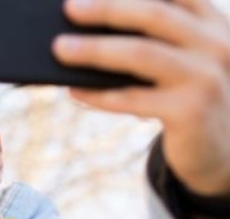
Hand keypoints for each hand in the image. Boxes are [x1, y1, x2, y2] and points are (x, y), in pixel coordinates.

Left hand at [53, 0, 229, 196]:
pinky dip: (98, 94)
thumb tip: (86, 31)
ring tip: (60, 48)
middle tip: (69, 8)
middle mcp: (217, 44)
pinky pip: (132, 99)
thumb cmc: (188, 98)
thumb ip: (154, 41)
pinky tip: (73, 90)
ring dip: (95, 50)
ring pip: (141, 54)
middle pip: (154, 14)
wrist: (220, 150)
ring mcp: (207, 77)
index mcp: (213, 24)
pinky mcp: (192, 112)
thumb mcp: (182, 62)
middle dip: (107, 8)